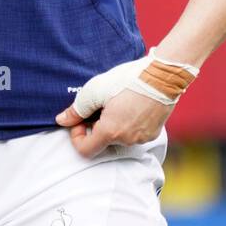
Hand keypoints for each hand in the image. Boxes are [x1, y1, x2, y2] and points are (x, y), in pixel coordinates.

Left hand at [56, 85, 171, 156]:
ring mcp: (142, 138)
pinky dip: (128, 124)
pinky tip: (131, 105)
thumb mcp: (95, 90)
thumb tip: (61, 121)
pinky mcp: (153, 133)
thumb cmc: (128, 79)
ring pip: (119, 137)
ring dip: (113, 124)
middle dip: (97, 126)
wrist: (163, 76)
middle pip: (102, 142)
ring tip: (118, 102)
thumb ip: (77, 109)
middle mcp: (126, 140)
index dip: (77, 136)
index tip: (81, 120)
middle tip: (101, 104)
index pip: (85, 150)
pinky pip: (134, 134)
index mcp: (110, 132)